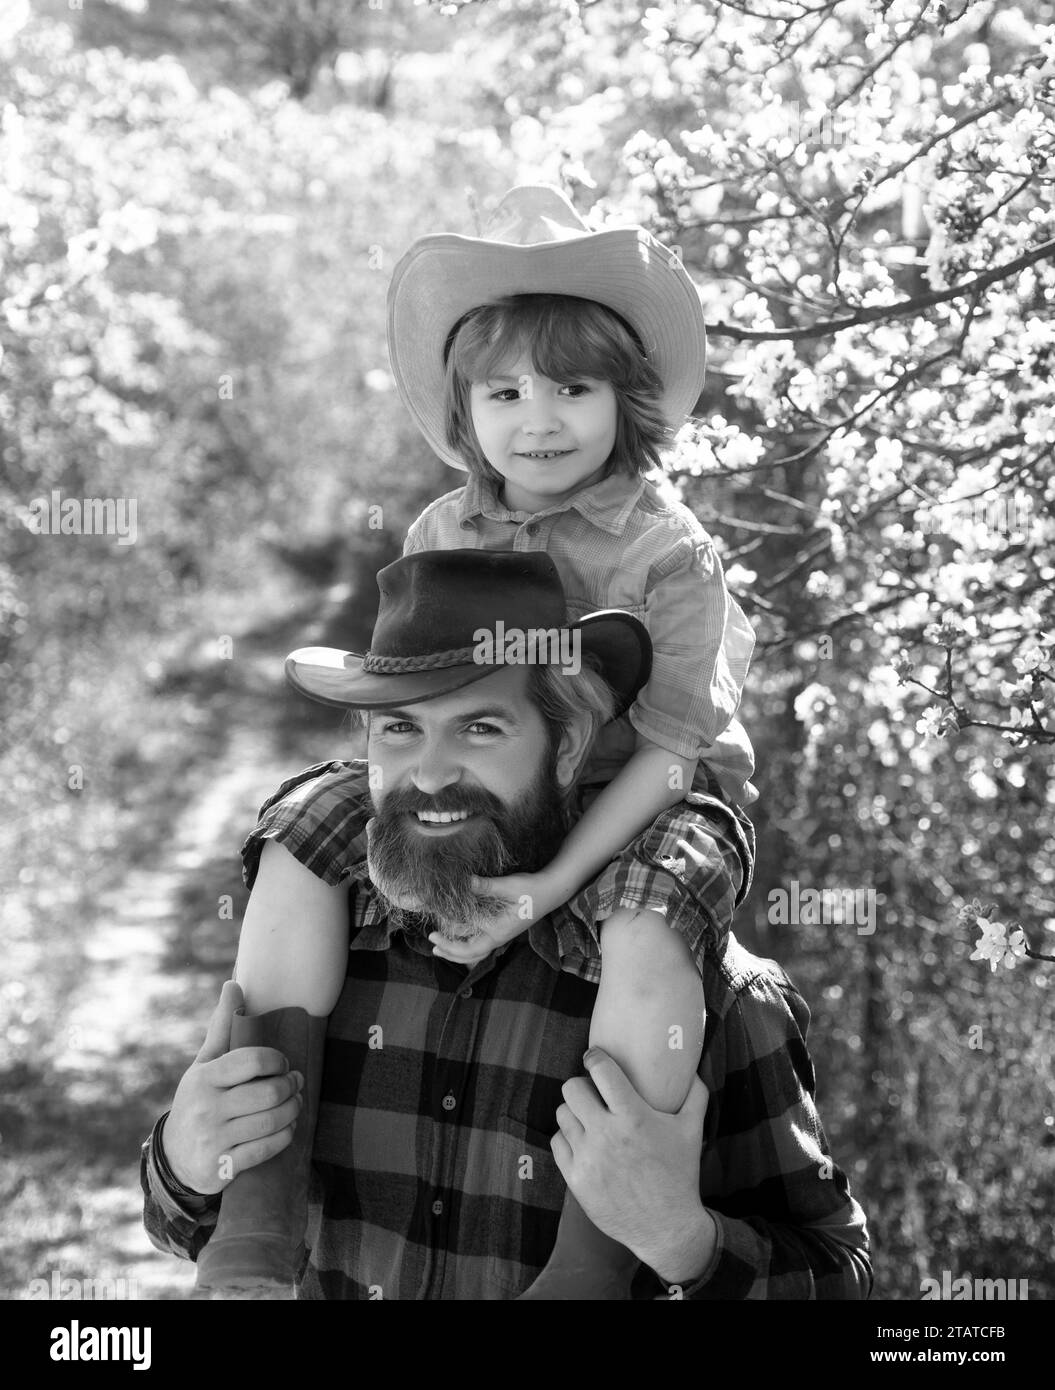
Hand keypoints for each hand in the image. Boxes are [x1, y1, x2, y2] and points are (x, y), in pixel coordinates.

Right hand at [161, 980, 304, 1194]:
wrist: (175, 1158)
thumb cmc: (199, 1099)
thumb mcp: (205, 1064)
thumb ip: (222, 1027)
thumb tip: (234, 984)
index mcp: (204, 1078)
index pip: (251, 1060)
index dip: (276, 1060)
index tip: (282, 1063)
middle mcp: (206, 1108)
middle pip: (269, 1093)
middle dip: (291, 1086)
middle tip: (296, 1082)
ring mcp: (215, 1139)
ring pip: (272, 1121)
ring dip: (294, 1110)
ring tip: (295, 1102)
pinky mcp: (224, 1167)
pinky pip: (268, 1149)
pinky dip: (285, 1135)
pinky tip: (287, 1126)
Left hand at [428, 869, 563, 964]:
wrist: (551, 891)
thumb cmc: (531, 889)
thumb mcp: (507, 886)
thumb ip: (484, 886)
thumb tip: (463, 881)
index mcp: (498, 931)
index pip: (469, 946)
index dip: (449, 942)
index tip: (433, 934)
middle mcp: (498, 937)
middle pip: (470, 955)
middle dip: (450, 951)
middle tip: (432, 942)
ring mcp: (500, 935)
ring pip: (476, 951)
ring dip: (457, 950)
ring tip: (440, 947)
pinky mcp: (501, 929)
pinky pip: (481, 943)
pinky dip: (467, 943)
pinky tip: (459, 936)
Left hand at [551, 1047, 715, 1282]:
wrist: (666, 1228)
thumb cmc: (680, 1175)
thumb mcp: (692, 1131)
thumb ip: (694, 1096)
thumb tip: (691, 1069)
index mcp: (633, 1118)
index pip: (601, 1071)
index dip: (594, 1058)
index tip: (594, 1057)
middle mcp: (606, 1135)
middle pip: (572, 1089)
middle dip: (581, 1085)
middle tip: (592, 1093)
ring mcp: (588, 1158)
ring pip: (563, 1114)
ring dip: (575, 1112)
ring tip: (589, 1118)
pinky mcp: (576, 1179)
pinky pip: (558, 1142)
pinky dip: (568, 1138)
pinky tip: (584, 1142)